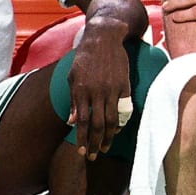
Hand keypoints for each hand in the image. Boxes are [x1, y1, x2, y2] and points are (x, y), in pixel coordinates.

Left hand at [66, 17, 132, 159]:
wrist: (104, 38)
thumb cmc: (85, 57)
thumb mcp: (72, 76)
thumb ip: (72, 100)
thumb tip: (71, 121)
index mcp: (81, 90)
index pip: (81, 121)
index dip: (81, 138)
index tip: (81, 151)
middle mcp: (97, 92)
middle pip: (97, 124)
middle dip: (95, 143)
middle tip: (93, 156)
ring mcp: (112, 89)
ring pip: (112, 120)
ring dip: (108, 137)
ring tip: (105, 148)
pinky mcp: (124, 86)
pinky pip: (123, 109)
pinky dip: (120, 122)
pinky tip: (117, 131)